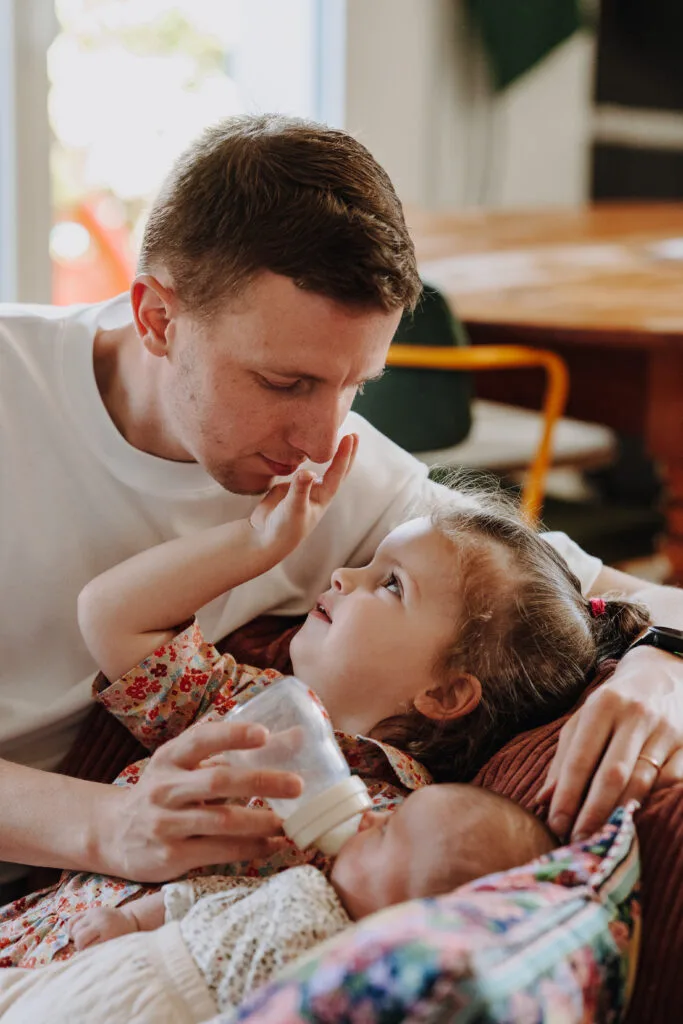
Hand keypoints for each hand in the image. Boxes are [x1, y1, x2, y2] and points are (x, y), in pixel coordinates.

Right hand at [69, 907, 135, 950]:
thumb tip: (85, 962)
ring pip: (74, 929)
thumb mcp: (115, 946)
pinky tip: (77, 934)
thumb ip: (100, 952)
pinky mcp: (89, 910)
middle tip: (87, 948)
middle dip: (80, 946)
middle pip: (79, 937)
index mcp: (107, 931)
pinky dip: (72, 928)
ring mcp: (93, 913)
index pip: (87, 947)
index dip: (86, 954)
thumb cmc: (123, 936)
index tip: (90, 956)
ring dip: (76, 937)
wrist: (130, 919)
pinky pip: (72, 920)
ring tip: (85, 941)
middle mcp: (99, 920)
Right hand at [98, 721, 302, 882]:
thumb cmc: (163, 791)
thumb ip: (230, 750)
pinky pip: (217, 851)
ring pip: (221, 820)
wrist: (111, 832)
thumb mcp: (185, 764)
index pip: (202, 739)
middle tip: (297, 785)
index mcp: (171, 758)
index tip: (265, 734)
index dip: (233, 735)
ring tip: (289, 821)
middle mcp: (165, 787)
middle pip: (217, 780)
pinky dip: (250, 848)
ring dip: (260, 821)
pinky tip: (272, 844)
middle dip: (260, 781)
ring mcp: (165, 823)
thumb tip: (295, 736)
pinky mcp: (170, 855)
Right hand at [249, 433, 357, 557]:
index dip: (344, 454)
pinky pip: (301, 469)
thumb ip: (299, 490)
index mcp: (323, 497)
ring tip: (335, 437)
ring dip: (329, 454)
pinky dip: (306, 458)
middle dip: (346, 453)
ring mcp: (304, 489)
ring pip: (321, 468)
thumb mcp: (292, 509)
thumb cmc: (284, 528)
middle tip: (354, 434)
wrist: (267, 538)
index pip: (338, 472)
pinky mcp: (290, 487)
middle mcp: (317, 491)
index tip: (350, 436)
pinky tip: (307, 448)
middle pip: (337, 470)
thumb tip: (308, 472)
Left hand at [540, 646, 682, 840]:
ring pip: (642, 783)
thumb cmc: (614, 704)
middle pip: (612, 775)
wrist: (663, 674)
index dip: (567, 796)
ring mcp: (666, 731)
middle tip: (578, 842)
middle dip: (592, 813)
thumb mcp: (583, 719)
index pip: (581, 759)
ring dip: (620, 815)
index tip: (556, 825)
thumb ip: (564, 759)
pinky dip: (652, 805)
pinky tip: (634, 821)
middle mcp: (636, 716)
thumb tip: (544, 800)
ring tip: (602, 838)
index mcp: (603, 706)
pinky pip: (670, 785)